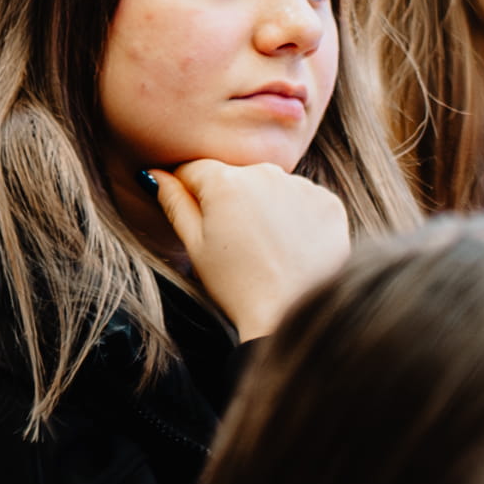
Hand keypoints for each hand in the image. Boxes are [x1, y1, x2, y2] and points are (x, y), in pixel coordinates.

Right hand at [146, 159, 349, 339]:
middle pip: (236, 176)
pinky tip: (290, 247)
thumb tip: (155, 175)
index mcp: (225, 181)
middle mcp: (266, 173)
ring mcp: (302, 186)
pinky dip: (296, 217)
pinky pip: (303, 200)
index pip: (195, 169)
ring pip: (271, 187)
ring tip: (265, 248)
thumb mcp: (195, 246)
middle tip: (234, 242)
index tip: (197, 218)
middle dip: (230, 199)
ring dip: (264, 206)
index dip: (189, 192)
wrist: (293, 314)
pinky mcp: (328, 202)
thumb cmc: (237, 285)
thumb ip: (174, 203)